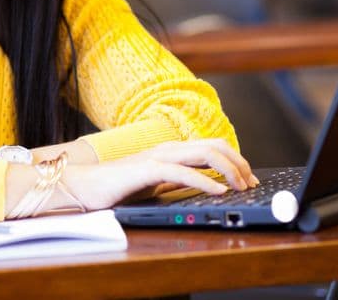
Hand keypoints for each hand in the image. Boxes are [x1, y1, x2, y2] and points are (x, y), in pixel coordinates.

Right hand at [60, 139, 258, 211]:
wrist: (85, 185)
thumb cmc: (119, 186)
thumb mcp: (158, 184)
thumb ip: (180, 181)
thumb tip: (208, 187)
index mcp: (172, 150)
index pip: (213, 146)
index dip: (236, 160)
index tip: (249, 179)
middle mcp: (168, 148)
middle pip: (215, 146)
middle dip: (239, 163)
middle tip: (251, 182)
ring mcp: (158, 156)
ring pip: (204, 154)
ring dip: (228, 170)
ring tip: (240, 186)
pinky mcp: (146, 169)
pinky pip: (181, 172)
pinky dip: (204, 181)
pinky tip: (218, 192)